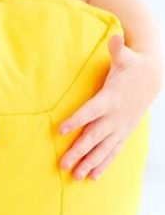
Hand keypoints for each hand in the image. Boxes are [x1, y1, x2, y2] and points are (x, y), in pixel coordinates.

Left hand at [59, 34, 162, 180]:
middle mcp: (115, 117)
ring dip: (89, 163)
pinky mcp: (124, 132)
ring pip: (103, 149)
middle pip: (94, 136)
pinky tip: (93, 177)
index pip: (90, 111)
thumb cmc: (132, 67)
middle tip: (62, 164)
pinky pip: (113, 151)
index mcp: (110, 98)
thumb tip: (117, 37)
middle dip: (78, 151)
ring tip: (76, 176)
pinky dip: (104, 164)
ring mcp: (120, 127)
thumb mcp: (126, 57)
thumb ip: (118, 50)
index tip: (60, 129)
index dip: (76, 120)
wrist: (153, 79)